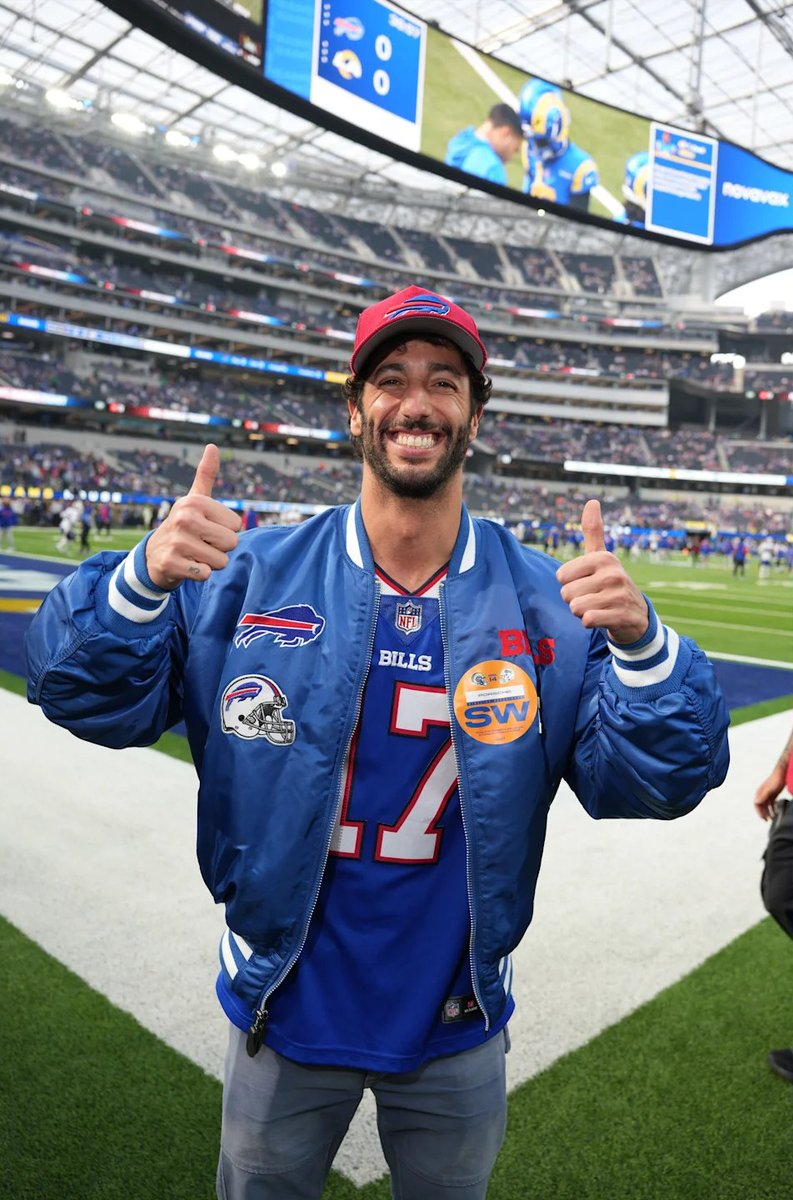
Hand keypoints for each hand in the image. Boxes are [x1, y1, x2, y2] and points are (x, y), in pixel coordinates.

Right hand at [145, 444, 241, 589]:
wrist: (154, 555)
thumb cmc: (183, 525)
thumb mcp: (194, 499)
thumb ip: (206, 474)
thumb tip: (213, 446)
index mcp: (195, 502)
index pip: (237, 525)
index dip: (225, 530)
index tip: (207, 528)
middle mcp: (185, 518)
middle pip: (232, 543)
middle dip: (220, 548)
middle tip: (201, 543)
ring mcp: (177, 541)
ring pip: (221, 561)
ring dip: (211, 562)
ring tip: (194, 554)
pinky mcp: (171, 563)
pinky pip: (206, 574)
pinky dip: (200, 574)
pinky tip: (187, 565)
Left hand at [556, 499, 648, 644]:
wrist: (636, 616)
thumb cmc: (611, 584)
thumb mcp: (602, 557)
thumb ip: (594, 530)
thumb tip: (592, 500)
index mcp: (603, 558)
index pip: (561, 576)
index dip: (569, 584)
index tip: (587, 583)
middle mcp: (613, 573)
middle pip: (566, 593)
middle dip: (575, 600)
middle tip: (593, 597)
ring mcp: (618, 594)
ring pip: (576, 607)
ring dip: (582, 612)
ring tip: (599, 607)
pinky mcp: (620, 615)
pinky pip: (587, 620)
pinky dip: (590, 623)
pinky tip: (603, 617)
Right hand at [754, 771, 783, 821]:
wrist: (782, 772)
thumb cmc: (776, 780)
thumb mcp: (769, 789)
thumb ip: (762, 796)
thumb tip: (756, 802)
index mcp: (760, 792)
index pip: (757, 805)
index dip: (759, 812)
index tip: (764, 819)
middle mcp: (762, 793)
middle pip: (761, 806)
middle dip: (764, 813)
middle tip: (768, 820)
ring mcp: (768, 793)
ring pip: (766, 805)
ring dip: (769, 811)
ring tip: (773, 817)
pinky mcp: (773, 793)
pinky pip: (771, 803)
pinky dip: (773, 808)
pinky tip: (777, 811)